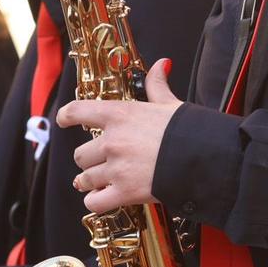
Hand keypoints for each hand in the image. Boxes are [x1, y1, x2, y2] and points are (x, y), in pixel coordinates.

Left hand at [61, 59, 180, 213]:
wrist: (204, 159)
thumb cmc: (188, 130)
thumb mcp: (170, 104)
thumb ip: (157, 86)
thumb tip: (161, 64)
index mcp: (119, 115)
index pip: (77, 111)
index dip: (66, 116)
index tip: (64, 120)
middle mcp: (112, 141)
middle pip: (80, 154)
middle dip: (88, 159)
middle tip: (99, 161)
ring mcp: (116, 168)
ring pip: (85, 178)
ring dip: (91, 181)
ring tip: (100, 182)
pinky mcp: (124, 192)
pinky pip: (94, 202)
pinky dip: (96, 201)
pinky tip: (103, 197)